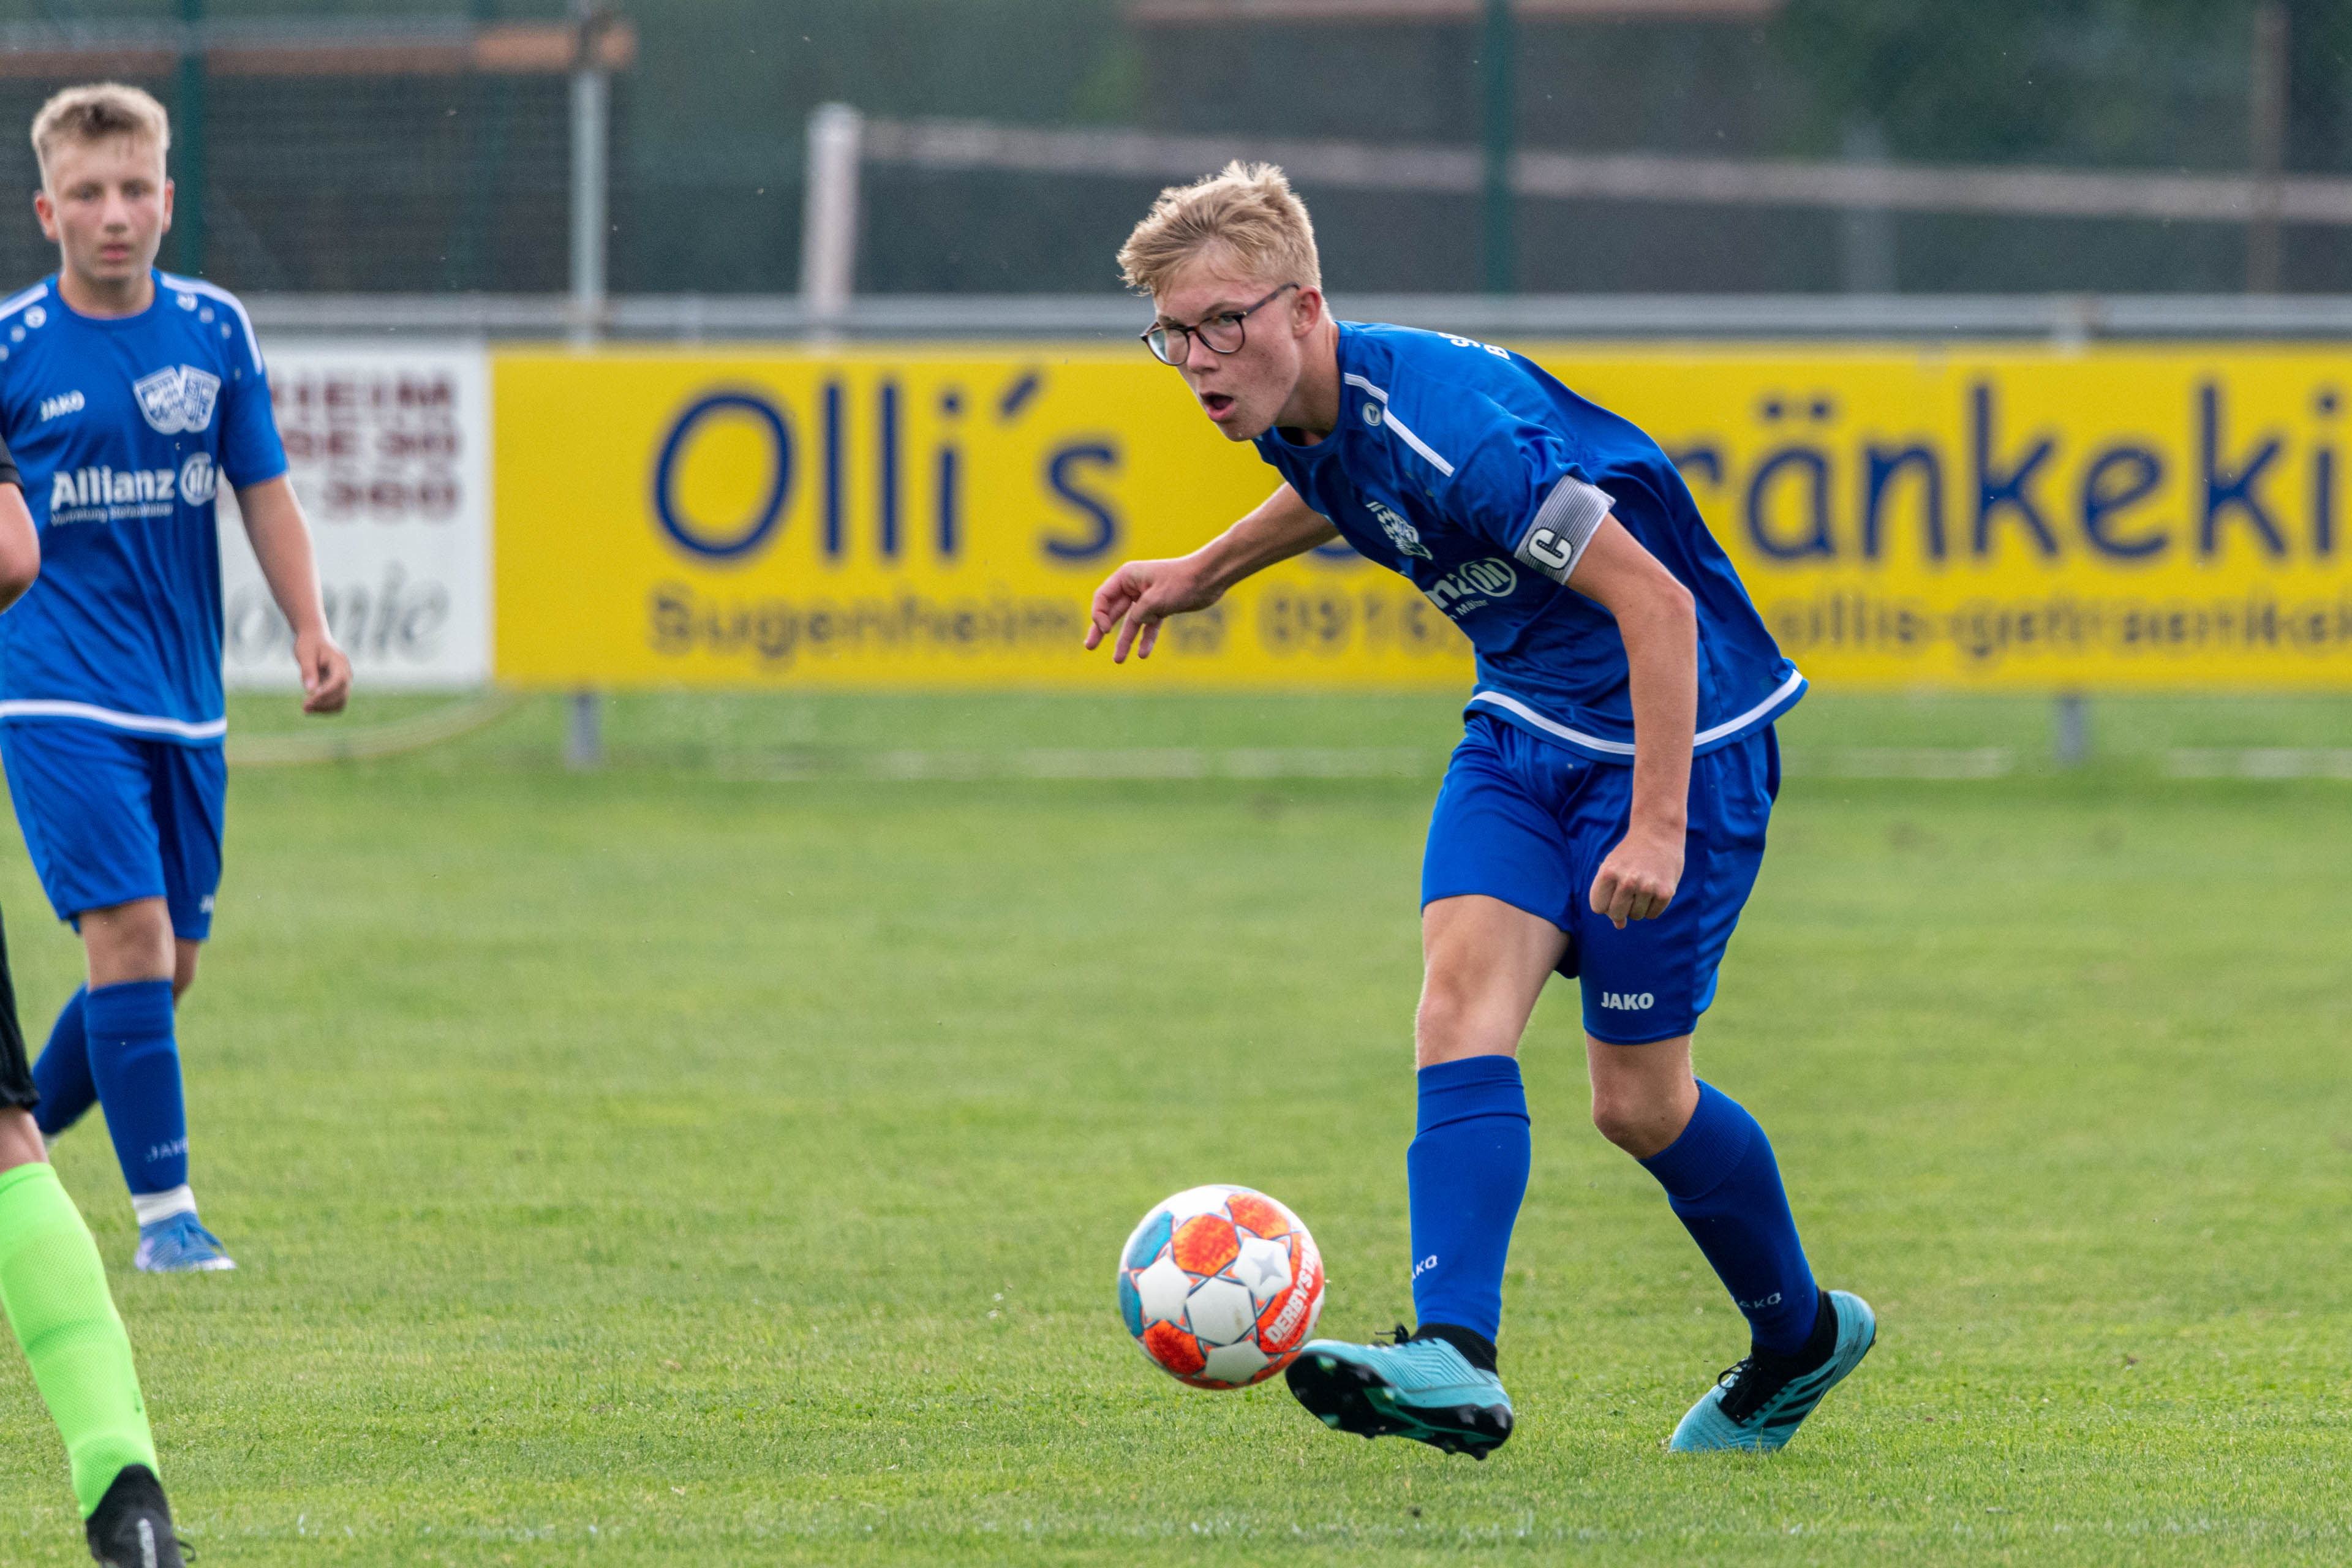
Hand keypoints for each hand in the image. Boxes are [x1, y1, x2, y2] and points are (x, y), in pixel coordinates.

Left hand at [294, 626, 351, 714]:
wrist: (314, 639)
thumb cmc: (309, 644)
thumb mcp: (305, 654)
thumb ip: (308, 671)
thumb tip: (310, 690)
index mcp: (340, 663)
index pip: (339, 681)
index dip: (327, 692)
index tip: (311, 698)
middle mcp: (346, 674)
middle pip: (341, 695)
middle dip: (323, 703)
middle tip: (303, 706)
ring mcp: (343, 682)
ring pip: (340, 703)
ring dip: (324, 709)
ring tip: (305, 710)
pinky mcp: (337, 688)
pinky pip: (335, 702)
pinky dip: (324, 708)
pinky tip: (309, 707)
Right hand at [1083, 556, 1219, 661]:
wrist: (1208, 578)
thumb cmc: (1181, 582)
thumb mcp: (1154, 600)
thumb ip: (1139, 614)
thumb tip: (1135, 622)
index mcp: (1127, 577)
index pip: (1102, 598)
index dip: (1099, 615)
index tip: (1107, 630)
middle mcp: (1134, 586)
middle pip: (1112, 611)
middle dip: (1101, 630)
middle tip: (1089, 647)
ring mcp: (1147, 598)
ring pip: (1131, 622)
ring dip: (1125, 641)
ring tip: (1118, 660)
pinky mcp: (1160, 608)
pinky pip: (1148, 626)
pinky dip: (1146, 639)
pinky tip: (1143, 654)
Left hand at [1588, 822, 1683, 929]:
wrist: (1658, 832)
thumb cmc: (1630, 854)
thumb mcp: (1612, 868)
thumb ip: (1608, 896)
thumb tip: (1619, 926)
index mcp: (1608, 873)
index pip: (1598, 907)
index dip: (1604, 903)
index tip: (1612, 892)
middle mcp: (1627, 881)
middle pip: (1616, 914)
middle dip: (1620, 908)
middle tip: (1628, 893)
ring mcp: (1647, 887)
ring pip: (1636, 916)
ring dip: (1637, 906)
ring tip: (1642, 887)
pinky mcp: (1665, 892)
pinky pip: (1653, 914)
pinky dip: (1652, 907)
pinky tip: (1654, 889)